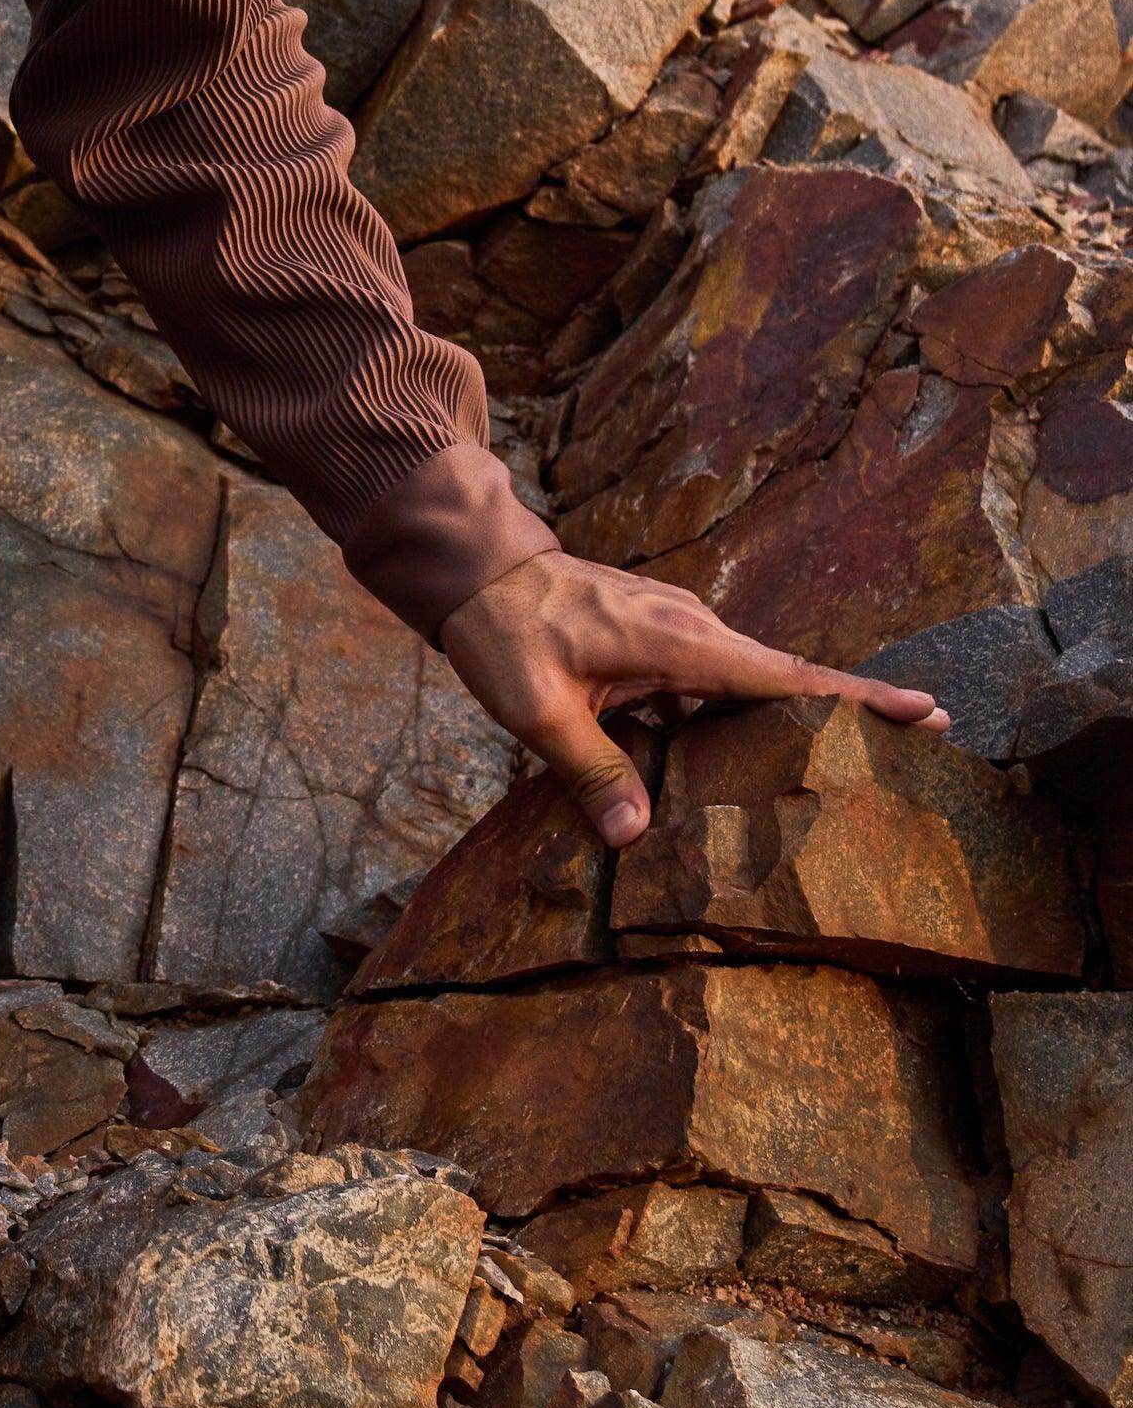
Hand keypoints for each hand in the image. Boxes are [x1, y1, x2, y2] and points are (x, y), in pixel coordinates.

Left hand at [437, 544, 947, 843]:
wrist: (478, 571)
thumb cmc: (504, 635)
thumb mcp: (535, 711)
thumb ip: (589, 770)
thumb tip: (635, 835)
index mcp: (680, 644)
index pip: (788, 678)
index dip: (859, 699)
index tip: (929, 710)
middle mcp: (693, 630)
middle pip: (788, 681)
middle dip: (851, 713)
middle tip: (922, 747)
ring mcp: (679, 628)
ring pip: (751, 683)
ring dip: (788, 721)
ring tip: (842, 771)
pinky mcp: (661, 637)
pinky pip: (716, 682)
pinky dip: (737, 716)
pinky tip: (738, 764)